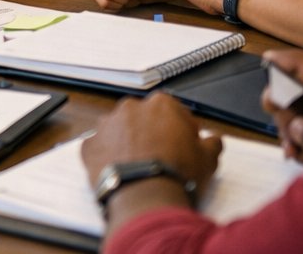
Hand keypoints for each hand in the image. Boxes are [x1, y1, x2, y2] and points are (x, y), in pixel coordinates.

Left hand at [81, 93, 222, 199]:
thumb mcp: (207, 159)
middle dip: (150, 133)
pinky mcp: (89, 145)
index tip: (183, 143)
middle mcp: (130, 108)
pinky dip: (108, 158)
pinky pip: (99, 148)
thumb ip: (212, 142)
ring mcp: (106, 125)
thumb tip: (214, 138)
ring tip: (139, 167)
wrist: (145, 196)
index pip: (172, 110)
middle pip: (142, 118)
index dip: (180, 128)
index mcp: (160, 105)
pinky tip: (120, 173)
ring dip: (126, 143)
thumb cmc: (177, 174)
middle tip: (160, 157)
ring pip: (118, 131)